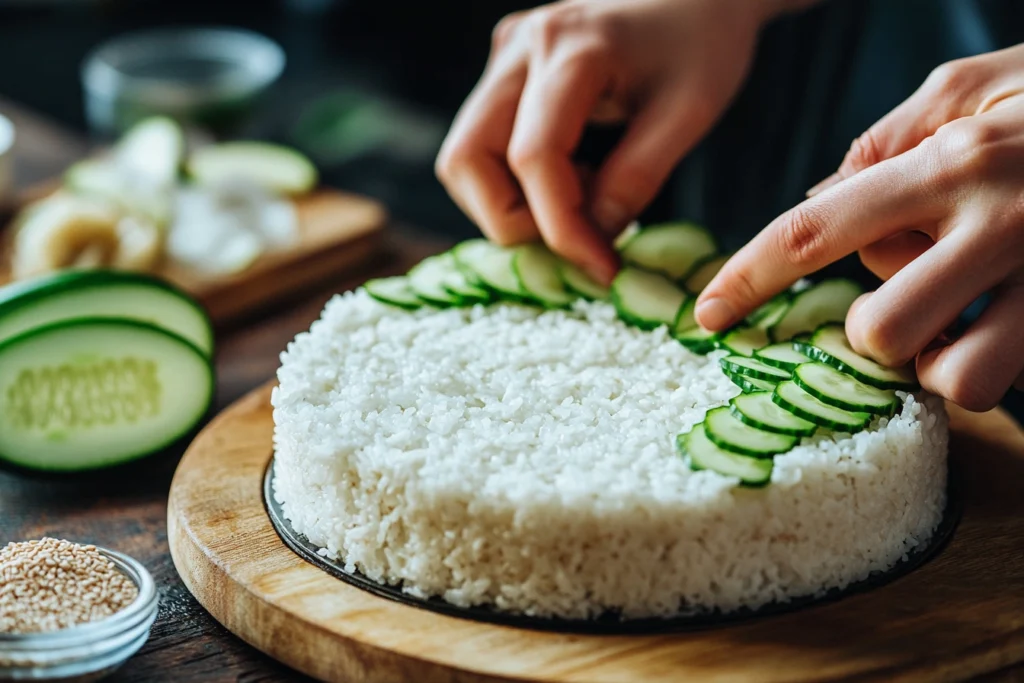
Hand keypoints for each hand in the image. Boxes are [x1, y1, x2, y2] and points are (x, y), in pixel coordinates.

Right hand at [436, 0, 792, 283]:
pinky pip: (481, 147)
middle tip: (576, 243)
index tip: (601, 267)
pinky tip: (573, 181)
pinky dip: (516, 185)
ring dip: (510, 207)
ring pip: (464, 159)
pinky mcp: (502, 74)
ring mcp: (503, 59)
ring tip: (582, 204)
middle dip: (514, 222)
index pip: (534, 158)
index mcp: (570, 48)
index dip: (561, 228)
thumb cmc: (702, 45)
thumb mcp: (689, 114)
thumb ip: (636, 179)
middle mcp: (519, 49)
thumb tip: (590, 239)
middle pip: (468, 159)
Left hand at [697, 45, 1023, 410]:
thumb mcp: (974, 86)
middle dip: (875, 331)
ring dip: (938, 362)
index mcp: (949, 157)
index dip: (749, 276)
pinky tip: (1004, 324)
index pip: (815, 229)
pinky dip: (989, 369)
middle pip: (880, 329)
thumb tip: (819, 194)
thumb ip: (889, 137)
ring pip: (950, 378)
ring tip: (965, 316)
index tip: (706, 316)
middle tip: (908, 294)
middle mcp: (993, 220)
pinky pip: (1007, 383)